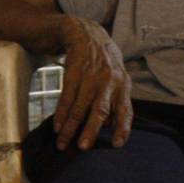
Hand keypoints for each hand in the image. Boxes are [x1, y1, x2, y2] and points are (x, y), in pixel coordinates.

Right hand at [54, 17, 133, 149]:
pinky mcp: (73, 74)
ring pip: (79, 107)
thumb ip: (116, 101)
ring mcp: (90, 77)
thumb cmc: (105, 64)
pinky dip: (61, 113)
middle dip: (91, 129)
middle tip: (83, 147)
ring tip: (63, 142)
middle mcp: (108, 82)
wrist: (87, 35)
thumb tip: (111, 126)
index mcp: (123, 85)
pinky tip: (57, 126)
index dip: (122, 127)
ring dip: (70, 126)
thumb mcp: (118, 79)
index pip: (126, 110)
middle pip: (100, 110)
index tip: (118, 145)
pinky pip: (66, 97)